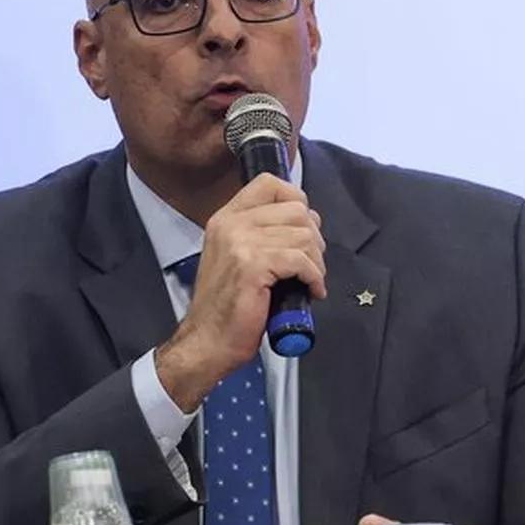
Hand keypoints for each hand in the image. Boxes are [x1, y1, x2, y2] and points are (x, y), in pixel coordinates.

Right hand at [155, 173, 326, 410]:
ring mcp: (240, 242)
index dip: (297, 200)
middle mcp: (231, 223)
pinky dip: (315, 277)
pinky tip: (312, 291)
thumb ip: (263, 233)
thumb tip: (306, 221)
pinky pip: (301, 260)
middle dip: (314, 238)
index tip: (304, 229)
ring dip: (316, 261)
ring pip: (304, 235)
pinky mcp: (253, 265)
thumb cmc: (230, 305)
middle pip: (297, 209)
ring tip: (310, 280)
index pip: (270, 183)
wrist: (207, 341)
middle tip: (311, 264)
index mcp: (226, 217)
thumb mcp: (240, 257)